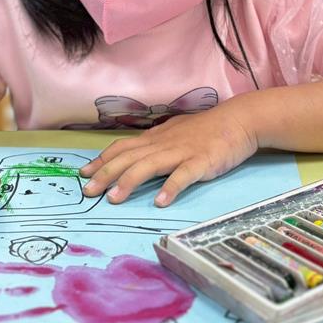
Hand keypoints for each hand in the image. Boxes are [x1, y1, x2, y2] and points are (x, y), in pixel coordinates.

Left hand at [79, 104, 258, 206]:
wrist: (238, 120)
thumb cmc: (207, 128)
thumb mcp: (175, 131)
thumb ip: (155, 143)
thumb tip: (136, 153)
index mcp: (156, 138)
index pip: (122, 147)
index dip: (102, 160)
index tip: (84, 174)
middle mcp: (163, 144)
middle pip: (129, 158)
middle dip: (106, 174)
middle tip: (88, 191)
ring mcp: (182, 152)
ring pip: (149, 166)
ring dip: (129, 182)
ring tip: (114, 199)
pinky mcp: (202, 162)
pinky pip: (183, 175)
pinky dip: (170, 188)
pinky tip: (160, 202)